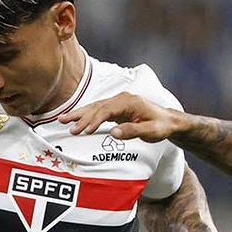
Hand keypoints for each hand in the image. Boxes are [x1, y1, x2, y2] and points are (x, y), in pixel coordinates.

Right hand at [61, 91, 189, 141]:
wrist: (168, 120)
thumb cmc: (161, 126)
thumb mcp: (151, 131)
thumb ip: (133, 131)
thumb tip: (113, 132)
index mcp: (129, 102)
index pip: (107, 110)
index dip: (94, 119)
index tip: (85, 130)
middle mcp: (122, 99)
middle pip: (97, 106)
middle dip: (81, 116)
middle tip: (67, 126)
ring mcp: (118, 103)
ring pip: (95, 107)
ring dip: (79, 114)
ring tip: (62, 120)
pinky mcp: (116, 109)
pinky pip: (98, 111)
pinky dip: (86, 115)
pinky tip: (75, 119)